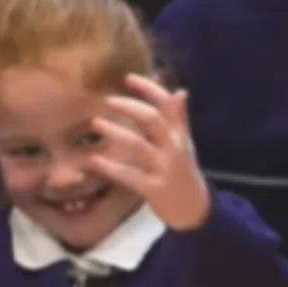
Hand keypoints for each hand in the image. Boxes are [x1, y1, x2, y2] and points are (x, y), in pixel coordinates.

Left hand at [89, 74, 210, 230]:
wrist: (194, 209)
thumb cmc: (184, 171)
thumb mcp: (185, 143)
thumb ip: (179, 119)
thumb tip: (179, 91)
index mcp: (180, 134)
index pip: (167, 104)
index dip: (149, 88)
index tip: (128, 77)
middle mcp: (174, 147)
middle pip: (152, 120)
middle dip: (129, 107)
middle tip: (107, 100)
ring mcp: (164, 168)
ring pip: (138, 145)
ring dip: (115, 132)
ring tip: (95, 124)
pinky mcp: (153, 189)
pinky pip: (128, 176)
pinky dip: (109, 167)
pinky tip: (92, 161)